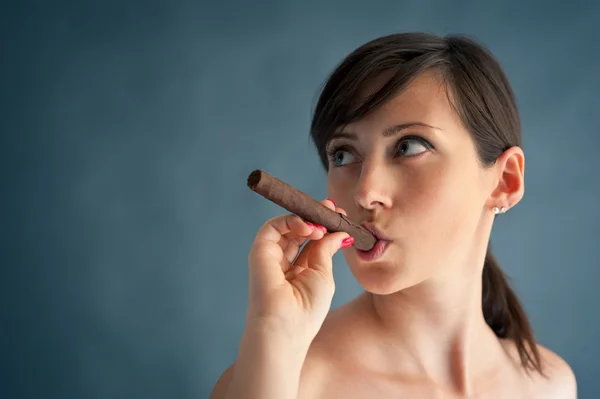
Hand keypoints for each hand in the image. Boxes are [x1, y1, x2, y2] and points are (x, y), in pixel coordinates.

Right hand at [246, 199, 351, 344]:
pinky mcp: (259, 252)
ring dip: (306, 219)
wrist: (285, 328)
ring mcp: (270, 256)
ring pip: (285, 226)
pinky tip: (308, 228)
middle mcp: (284, 262)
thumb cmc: (307, 310)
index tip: (340, 216)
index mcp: (299, 270)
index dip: (324, 226)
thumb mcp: (323, 274)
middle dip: (316, 216)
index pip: (311, 240)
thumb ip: (326, 250)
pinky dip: (290, 221)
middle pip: (299, 230)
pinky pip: (271, 227)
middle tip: (333, 209)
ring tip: (321, 227)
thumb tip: (338, 232)